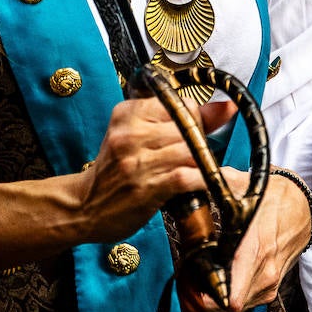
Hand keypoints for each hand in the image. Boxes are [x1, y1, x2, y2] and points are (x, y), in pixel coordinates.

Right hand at [77, 96, 235, 243]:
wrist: (84, 207)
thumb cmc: (116, 171)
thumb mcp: (139, 137)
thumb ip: (182, 119)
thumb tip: (227, 107)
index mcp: (127, 113)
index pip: (177, 103)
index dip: (192, 120)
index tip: (192, 133)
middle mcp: (129, 133)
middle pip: (186, 128)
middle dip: (200, 143)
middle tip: (198, 157)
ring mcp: (136, 161)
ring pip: (190, 151)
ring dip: (206, 164)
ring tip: (207, 172)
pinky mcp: (146, 188)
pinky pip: (188, 177)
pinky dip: (208, 181)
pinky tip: (216, 186)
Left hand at [196, 167, 311, 311]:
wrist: (301, 208)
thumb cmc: (268, 197)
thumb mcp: (240, 184)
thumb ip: (209, 181)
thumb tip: (184, 177)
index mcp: (254, 248)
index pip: (233, 292)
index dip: (207, 299)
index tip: (188, 290)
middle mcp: (263, 273)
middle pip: (226, 308)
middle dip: (202, 302)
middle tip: (182, 287)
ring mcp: (268, 285)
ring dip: (211, 305)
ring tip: (193, 285)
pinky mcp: (269, 290)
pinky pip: (242, 307)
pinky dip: (223, 303)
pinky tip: (211, 286)